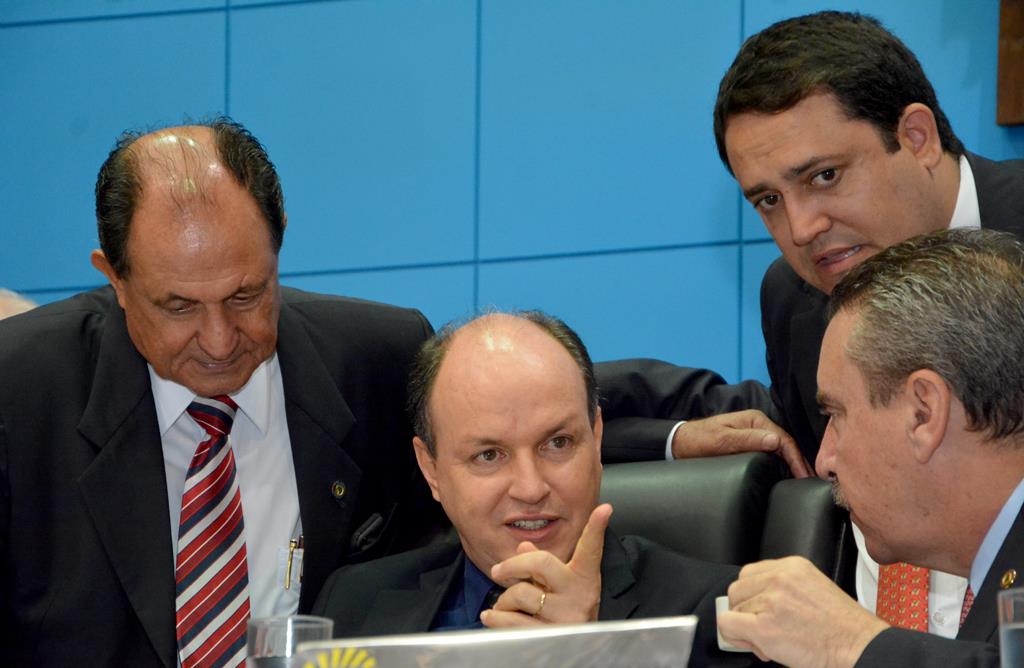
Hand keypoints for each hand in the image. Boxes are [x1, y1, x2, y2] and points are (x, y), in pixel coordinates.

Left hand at [481, 504, 612, 627]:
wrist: (576, 651)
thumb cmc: (564, 612)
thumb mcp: (559, 587)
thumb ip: (542, 567)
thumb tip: (524, 545)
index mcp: (584, 578)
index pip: (591, 549)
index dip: (597, 528)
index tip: (605, 508)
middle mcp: (579, 595)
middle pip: (541, 561)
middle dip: (513, 564)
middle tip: (497, 570)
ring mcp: (566, 616)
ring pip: (521, 593)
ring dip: (504, 599)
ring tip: (503, 605)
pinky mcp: (550, 635)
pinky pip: (512, 621)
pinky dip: (496, 617)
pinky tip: (491, 616)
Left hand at [672, 410, 810, 477]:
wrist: (680, 443)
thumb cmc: (698, 441)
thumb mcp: (721, 441)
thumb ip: (747, 440)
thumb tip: (775, 441)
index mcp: (755, 420)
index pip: (784, 439)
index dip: (796, 458)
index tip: (804, 476)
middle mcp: (758, 425)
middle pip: (786, 444)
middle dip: (800, 462)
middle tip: (811, 482)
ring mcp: (754, 434)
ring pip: (781, 449)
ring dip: (793, 464)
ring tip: (804, 482)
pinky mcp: (750, 444)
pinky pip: (772, 453)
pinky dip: (782, 464)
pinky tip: (787, 476)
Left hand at [717, 556, 888, 666]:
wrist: (859, 647)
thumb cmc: (842, 627)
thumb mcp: (812, 590)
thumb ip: (782, 589)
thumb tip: (754, 602)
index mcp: (792, 566)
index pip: (750, 574)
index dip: (752, 596)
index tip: (761, 611)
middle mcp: (780, 578)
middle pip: (738, 589)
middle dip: (746, 611)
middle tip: (765, 629)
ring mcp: (770, 601)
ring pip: (733, 609)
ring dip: (746, 628)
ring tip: (772, 640)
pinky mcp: (763, 627)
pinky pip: (727, 625)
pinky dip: (735, 636)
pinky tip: (758, 645)